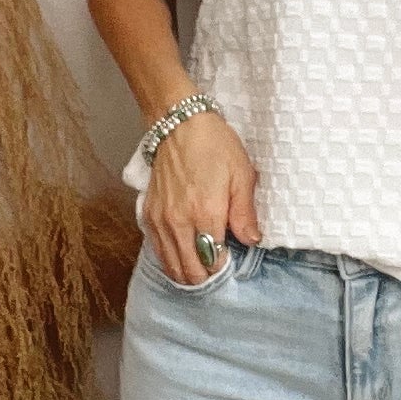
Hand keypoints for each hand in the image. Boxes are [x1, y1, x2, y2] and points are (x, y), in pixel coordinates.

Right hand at [144, 108, 260, 283]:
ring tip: (202, 266)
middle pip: (191, 271)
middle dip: (206, 275)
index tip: (233, 261)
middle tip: (219, 266)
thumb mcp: (242, 174)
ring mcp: (161, 220)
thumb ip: (245, 213)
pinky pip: (158, 250)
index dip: (224, 267)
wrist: (179, 124)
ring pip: (172, 266)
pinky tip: (183, 254)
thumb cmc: (214, 145)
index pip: (214, 261)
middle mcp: (180, 222)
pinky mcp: (149, 214)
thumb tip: (251, 240)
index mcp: (206, 214)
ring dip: (188, 271)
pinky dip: (171, 259)